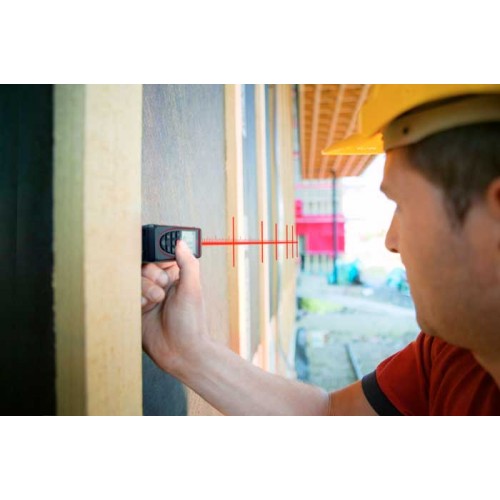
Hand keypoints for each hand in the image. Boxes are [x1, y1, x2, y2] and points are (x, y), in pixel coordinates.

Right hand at [141, 240, 209, 374]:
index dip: (156, 261)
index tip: (159, 266)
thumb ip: (187, 263)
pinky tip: (144, 309)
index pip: (157, 258)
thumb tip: (180, 242)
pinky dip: (133, 300)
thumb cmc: (191, 323)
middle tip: (161, 290)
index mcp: (174, 277)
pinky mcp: (135, 311)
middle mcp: (159, 286)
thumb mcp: (193, 289)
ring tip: (154, 303)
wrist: (181, 352)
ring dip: (143, 290)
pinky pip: (126, 297)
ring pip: (133, 281)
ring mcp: (146, 298)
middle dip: (150, 277)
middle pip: (142, 268)